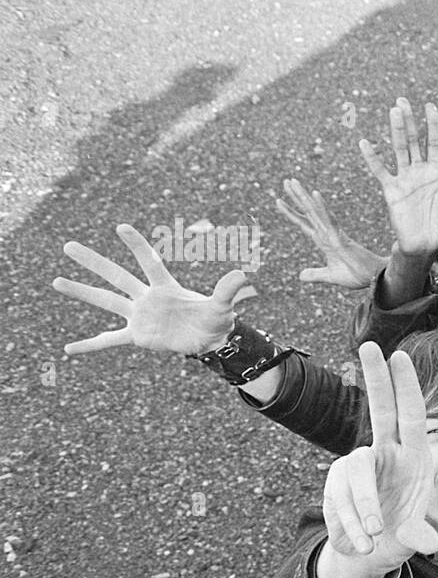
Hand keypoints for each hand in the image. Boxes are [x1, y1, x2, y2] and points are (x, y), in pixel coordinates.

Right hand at [53, 224, 256, 355]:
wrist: (210, 339)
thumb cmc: (216, 318)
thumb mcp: (222, 306)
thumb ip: (227, 290)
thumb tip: (242, 275)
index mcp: (165, 287)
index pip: (150, 263)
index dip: (138, 247)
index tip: (121, 228)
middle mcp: (147, 298)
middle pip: (117, 276)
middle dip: (93, 262)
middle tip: (68, 246)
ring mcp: (139, 316)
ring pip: (106, 302)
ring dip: (82, 292)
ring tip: (55, 281)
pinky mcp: (137, 336)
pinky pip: (109, 340)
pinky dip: (90, 345)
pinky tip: (69, 350)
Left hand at [276, 178, 388, 288]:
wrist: (374, 279)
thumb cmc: (357, 275)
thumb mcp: (331, 276)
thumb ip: (316, 274)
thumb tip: (300, 276)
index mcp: (324, 241)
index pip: (304, 223)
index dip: (291, 213)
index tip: (278, 201)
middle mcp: (328, 233)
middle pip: (308, 212)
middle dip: (296, 197)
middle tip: (287, 181)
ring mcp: (333, 234)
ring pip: (315, 211)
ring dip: (303, 196)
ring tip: (292, 182)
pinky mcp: (340, 238)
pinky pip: (329, 220)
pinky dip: (321, 207)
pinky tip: (314, 194)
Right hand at [321, 341, 437, 571]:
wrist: (371, 554)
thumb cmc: (400, 534)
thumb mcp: (414, 536)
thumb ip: (419, 536)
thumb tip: (426, 543)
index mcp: (414, 457)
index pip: (412, 415)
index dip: (406, 387)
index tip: (399, 356)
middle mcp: (386, 454)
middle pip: (379, 409)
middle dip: (376, 378)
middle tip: (368, 344)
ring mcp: (358, 466)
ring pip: (356, 470)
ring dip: (364, 506)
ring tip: (373, 535)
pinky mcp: (336, 483)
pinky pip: (340, 498)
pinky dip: (350, 525)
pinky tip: (361, 542)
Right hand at [359, 98, 437, 255]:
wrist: (426, 247)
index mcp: (436, 173)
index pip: (433, 142)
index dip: (432, 125)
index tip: (430, 107)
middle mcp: (419, 172)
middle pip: (413, 140)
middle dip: (408, 121)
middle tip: (402, 101)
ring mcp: (404, 179)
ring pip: (399, 149)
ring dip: (395, 130)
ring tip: (393, 111)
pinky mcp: (392, 190)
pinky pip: (380, 171)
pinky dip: (372, 157)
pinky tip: (364, 143)